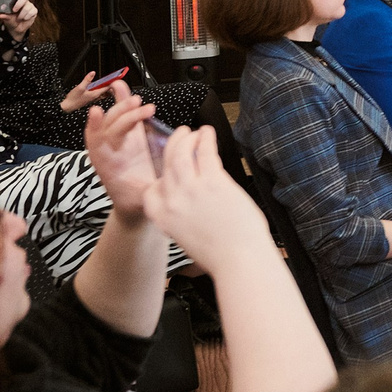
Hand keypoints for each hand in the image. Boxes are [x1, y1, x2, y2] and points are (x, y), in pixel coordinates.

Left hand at [0, 0, 37, 39]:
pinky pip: (32, 12)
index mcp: (15, 1)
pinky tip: (24, 19)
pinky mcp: (34, 11)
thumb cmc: (11, 21)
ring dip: (22, 14)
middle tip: (14, 11)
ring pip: (28, 7)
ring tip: (18, 18)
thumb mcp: (6, 18)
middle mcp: (23, 2)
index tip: (11, 6)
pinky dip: (27, 16)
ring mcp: (29, 6)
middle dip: (19, 4)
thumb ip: (3, 16)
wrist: (17, 29)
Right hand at [60, 71, 109, 112]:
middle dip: (111, 85)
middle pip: (107, 91)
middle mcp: (96, 97)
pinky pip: (98, 93)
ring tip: (107, 81)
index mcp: (95, 94)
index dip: (112, 83)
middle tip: (114, 79)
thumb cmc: (73, 99)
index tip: (116, 78)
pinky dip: (100, 89)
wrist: (68, 106)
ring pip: (103, 92)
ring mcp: (93, 98)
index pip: (107, 88)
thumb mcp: (80, 87)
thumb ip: (87, 80)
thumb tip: (93, 73)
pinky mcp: (90, 98)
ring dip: (106, 87)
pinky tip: (97, 86)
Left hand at [83, 95, 165, 217]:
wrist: (136, 204)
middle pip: (109, 126)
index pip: (97, 142)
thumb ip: (150, 193)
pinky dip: (124, 104)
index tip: (97, 113)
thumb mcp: (145, 201)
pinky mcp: (130, 138)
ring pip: (116, 119)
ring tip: (138, 100)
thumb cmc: (138, 203)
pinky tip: (123, 89)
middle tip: (138, 104)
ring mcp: (119, 143)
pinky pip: (125, 118)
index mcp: (107, 166)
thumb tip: (159, 190)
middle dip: (121, 113)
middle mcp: (109, 151)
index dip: (96, 127)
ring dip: (124, 106)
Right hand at [134, 126, 273, 276]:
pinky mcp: (213, 181)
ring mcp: (191, 189)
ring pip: (182, 153)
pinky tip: (209, 133)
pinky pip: (205, 152)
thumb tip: (190, 202)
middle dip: (173, 145)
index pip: (152, 189)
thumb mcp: (186, 237)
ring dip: (187, 138)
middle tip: (181, 135)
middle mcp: (172, 201)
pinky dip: (206, 139)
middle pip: (167, 164)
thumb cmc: (220, 253)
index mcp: (162, 218)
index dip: (161, 174)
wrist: (239, 260)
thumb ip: (181, 218)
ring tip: (195, 132)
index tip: (169, 166)